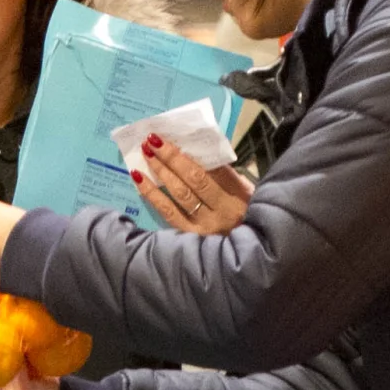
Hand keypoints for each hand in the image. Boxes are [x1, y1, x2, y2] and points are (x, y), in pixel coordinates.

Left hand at [132, 142, 252, 235]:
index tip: (167, 138)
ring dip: (160, 172)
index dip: (186, 155)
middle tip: (151, 141)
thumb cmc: (246, 214)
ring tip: (145, 154)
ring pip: (179, 196)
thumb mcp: (246, 193)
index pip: (210, 170)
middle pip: (193, 180)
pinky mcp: (190, 238)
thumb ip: (225, 175)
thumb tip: (196, 152)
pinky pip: (168, 213)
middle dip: (171, 158)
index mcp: (238, 197)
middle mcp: (222, 212)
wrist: (249, 251)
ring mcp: (204, 227)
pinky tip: (140, 181)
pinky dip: (152, 195)